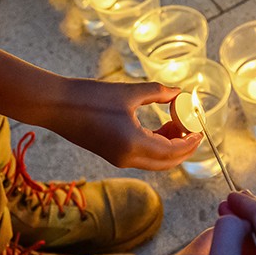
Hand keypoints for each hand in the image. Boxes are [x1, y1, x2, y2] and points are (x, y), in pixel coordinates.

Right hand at [50, 79, 201, 169]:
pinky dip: (155, 146)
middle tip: (192, 127)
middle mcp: (128, 158)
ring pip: (155, 161)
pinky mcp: (112, 155)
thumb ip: (158, 93)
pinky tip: (159, 127)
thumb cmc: (89, 96)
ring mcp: (119, 159)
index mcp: (134, 144)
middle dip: (183, 147)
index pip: (173, 152)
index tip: (200, 129)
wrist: (55, 106)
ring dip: (169, 146)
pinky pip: (142, 157)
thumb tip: (180, 94)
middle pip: (167, 163)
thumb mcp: (129, 92)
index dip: (190, 142)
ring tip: (175, 122)